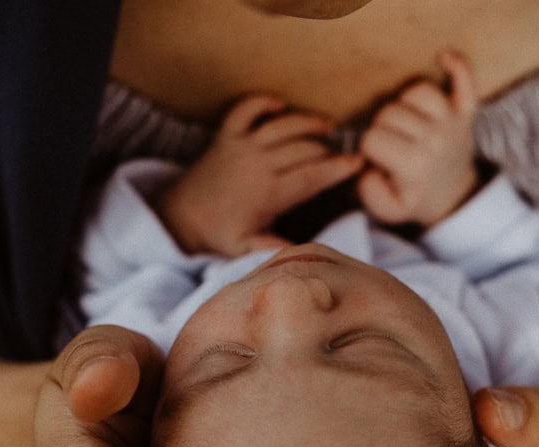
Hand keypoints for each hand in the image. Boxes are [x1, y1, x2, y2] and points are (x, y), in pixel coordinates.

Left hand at [157, 96, 362, 257]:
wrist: (180, 217)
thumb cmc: (219, 235)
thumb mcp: (248, 248)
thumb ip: (277, 248)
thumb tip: (308, 253)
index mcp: (268, 193)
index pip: (312, 175)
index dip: (338, 168)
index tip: (358, 164)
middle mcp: (257, 164)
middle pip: (303, 148)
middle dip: (328, 149)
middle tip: (345, 153)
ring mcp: (241, 146)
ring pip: (282, 124)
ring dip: (307, 122)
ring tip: (327, 126)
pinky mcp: (226, 136)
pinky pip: (246, 109)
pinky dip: (263, 102)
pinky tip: (281, 103)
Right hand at [358, 51, 478, 225]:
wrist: (453, 197)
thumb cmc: (416, 199)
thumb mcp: (388, 211)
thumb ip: (369, 192)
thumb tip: (368, 166)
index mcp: (414, 165)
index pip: (373, 138)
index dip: (368, 147)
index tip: (377, 160)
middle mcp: (434, 139)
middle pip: (390, 112)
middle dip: (381, 126)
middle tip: (390, 144)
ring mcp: (451, 123)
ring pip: (416, 91)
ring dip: (403, 103)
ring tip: (404, 122)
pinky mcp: (464, 112)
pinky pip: (465, 81)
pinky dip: (458, 66)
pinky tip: (443, 57)